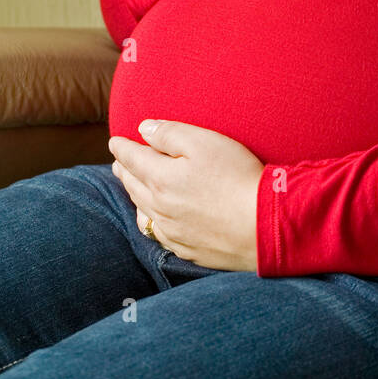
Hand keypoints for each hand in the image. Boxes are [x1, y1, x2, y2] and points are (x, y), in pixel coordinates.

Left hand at [108, 120, 264, 271]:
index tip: (114, 141)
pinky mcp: (187, 248)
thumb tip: (144, 129)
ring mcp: (172, 231)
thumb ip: (171, 133)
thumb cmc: (237, 176)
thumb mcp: (205, 142)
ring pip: (142, 211)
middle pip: (134, 185)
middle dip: (124, 170)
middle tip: (118, 162)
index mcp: (161, 178)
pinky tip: (154, 219)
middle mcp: (160, 206)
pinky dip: (149, 221)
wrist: (263, 226)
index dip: (122, 148)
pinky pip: (157, 234)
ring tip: (132, 186)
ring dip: (133, 195)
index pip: (132, 159)